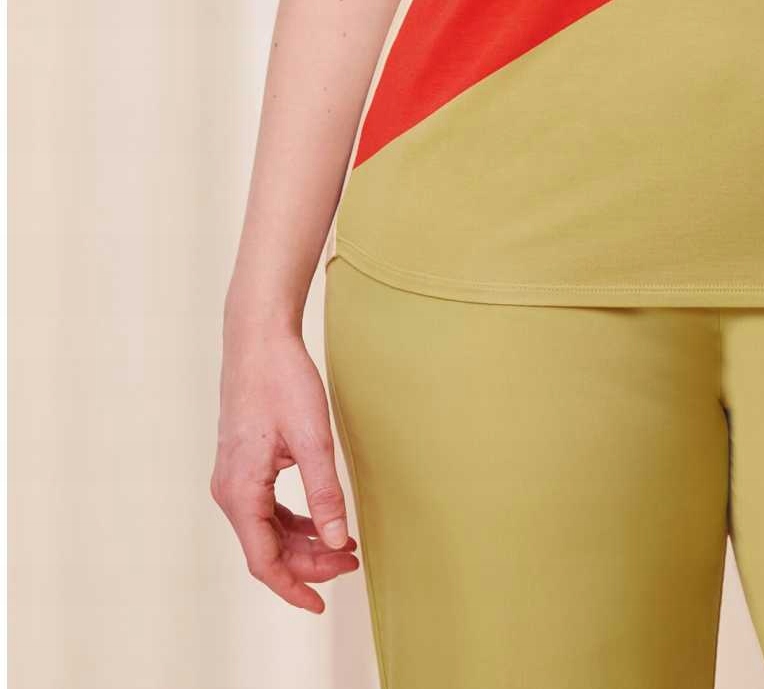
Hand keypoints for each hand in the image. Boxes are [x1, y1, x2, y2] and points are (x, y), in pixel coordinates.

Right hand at [210, 327, 359, 612]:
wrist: (258, 341)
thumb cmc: (283, 382)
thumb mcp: (312, 439)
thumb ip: (324, 493)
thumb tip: (336, 541)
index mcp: (241, 492)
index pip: (264, 561)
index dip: (294, 586)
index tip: (322, 603)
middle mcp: (230, 492)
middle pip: (267, 548)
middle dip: (309, 561)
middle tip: (352, 562)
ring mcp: (234, 479)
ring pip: (267, 530)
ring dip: (304, 542)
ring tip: (345, 545)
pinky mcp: (244, 466)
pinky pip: (266, 509)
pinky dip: (294, 521)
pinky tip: (322, 519)